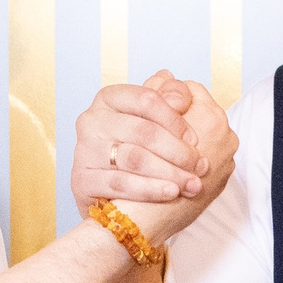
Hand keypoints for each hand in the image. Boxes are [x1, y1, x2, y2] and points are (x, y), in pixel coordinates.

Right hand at [72, 72, 236, 245]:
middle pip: (143, 131)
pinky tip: (171, 192)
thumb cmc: (138, 154)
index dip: (176, 119)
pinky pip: (119, 184)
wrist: (113, 200)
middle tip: (201, 166)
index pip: (147, 99)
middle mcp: (92, 120)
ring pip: (134, 158)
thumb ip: (165, 99)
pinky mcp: (81, 180)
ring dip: (169, 172)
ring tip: (191, 184)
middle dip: (178, 151)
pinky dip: (150, 188)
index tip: (195, 139)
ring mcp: (84, 150)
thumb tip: (175, 83)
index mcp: (110, 98)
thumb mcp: (152, 122)